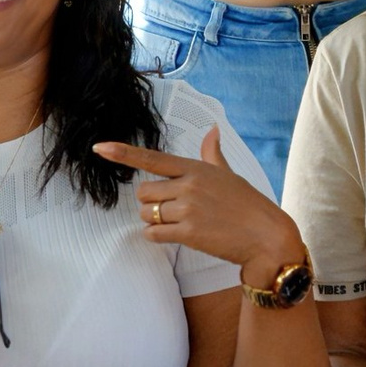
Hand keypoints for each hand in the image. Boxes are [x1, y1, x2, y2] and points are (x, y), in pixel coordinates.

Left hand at [96, 128, 300, 281]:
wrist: (265, 236)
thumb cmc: (248, 204)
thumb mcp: (229, 174)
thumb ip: (212, 153)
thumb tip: (213, 130)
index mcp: (195, 168)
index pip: (153, 158)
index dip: (123, 153)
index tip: (100, 148)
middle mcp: (188, 185)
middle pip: (144, 192)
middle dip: (151, 203)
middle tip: (170, 210)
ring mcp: (188, 209)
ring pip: (147, 213)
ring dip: (154, 221)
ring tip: (178, 224)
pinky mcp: (189, 232)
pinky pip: (154, 233)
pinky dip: (157, 236)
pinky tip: (174, 235)